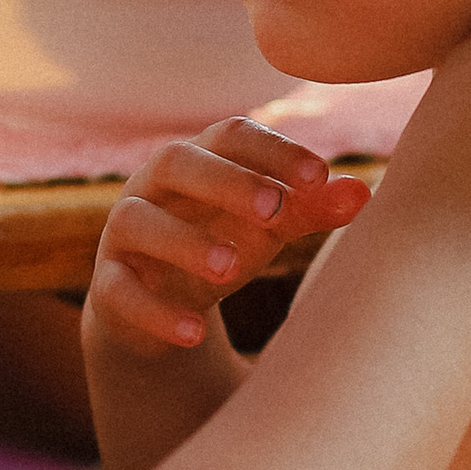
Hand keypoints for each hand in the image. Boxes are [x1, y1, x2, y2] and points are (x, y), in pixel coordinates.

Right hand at [88, 122, 372, 356]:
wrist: (161, 305)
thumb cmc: (224, 241)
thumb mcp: (269, 227)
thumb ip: (311, 209)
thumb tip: (363, 192)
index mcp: (201, 157)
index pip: (233, 136)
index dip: (275, 152)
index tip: (319, 177)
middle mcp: (154, 185)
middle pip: (178, 161)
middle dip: (226, 181)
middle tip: (274, 210)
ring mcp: (123, 232)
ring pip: (139, 221)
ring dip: (186, 241)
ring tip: (233, 269)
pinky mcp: (107, 284)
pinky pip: (118, 290)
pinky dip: (155, 311)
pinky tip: (195, 333)